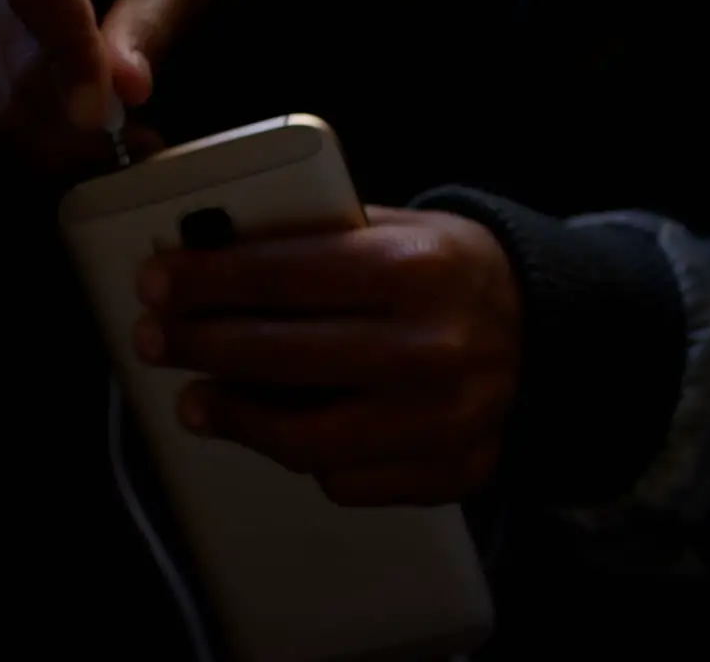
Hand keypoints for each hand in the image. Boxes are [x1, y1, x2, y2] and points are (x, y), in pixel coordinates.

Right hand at [0, 0, 207, 169]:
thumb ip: (150, 20)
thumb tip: (127, 87)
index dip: (71, 57)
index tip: (103, 113)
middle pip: (21, 68)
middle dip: (85, 124)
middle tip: (143, 142)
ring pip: (5, 105)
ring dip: (70, 143)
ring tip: (124, 136)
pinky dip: (48, 140)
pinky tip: (89, 131)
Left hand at [133, 207, 523, 505]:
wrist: (553, 335)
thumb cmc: (455, 272)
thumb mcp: (401, 227)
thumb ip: (319, 239)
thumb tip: (212, 255)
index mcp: (420, 268)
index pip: (287, 274)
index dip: (210, 280)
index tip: (158, 282)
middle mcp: (435, 348)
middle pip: (285, 357)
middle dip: (202, 345)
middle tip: (156, 339)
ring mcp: (446, 421)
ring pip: (308, 439)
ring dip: (236, 418)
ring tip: (195, 400)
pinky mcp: (452, 472)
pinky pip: (348, 481)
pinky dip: (303, 458)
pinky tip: (278, 429)